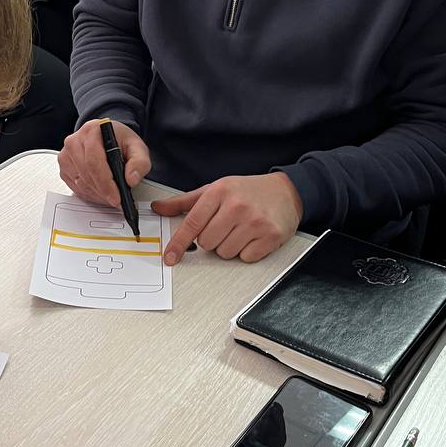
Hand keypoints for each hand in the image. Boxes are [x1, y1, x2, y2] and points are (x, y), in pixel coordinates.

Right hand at [58, 119, 150, 205]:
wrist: (108, 138)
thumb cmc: (119, 141)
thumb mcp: (137, 147)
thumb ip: (139, 162)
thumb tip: (132, 179)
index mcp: (92, 131)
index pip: (94, 161)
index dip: (105, 183)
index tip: (116, 197)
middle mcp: (75, 141)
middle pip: (86, 174)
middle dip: (103, 192)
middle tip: (117, 201)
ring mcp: (66, 155)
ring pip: (80, 183)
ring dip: (97, 195)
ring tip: (111, 197)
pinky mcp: (64, 167)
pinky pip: (75, 187)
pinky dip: (89, 195)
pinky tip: (101, 194)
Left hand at [153, 172, 302, 264]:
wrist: (287, 191)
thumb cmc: (248, 191)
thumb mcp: (215, 189)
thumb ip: (185, 202)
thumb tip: (159, 208)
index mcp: (219, 192)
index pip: (192, 223)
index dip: (178, 243)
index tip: (170, 257)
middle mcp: (237, 206)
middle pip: (207, 243)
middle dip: (212, 239)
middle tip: (225, 226)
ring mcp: (255, 221)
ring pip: (225, 253)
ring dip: (229, 247)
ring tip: (240, 230)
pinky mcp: (270, 236)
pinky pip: (245, 257)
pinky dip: (246, 252)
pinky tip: (253, 237)